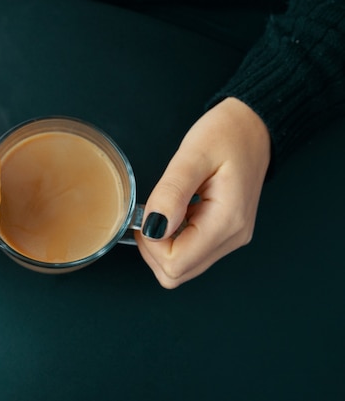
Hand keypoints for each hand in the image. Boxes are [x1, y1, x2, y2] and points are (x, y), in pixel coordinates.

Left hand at [135, 97, 270, 288]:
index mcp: (226, 222)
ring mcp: (231, 239)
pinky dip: (173, 240)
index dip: (151, 245)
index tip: (147, 214)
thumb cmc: (226, 134)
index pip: (175, 264)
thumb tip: (153, 228)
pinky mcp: (225, 234)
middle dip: (153, 249)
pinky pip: (191, 253)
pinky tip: (175, 213)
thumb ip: (171, 192)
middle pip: (177, 274)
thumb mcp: (193, 155)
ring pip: (182, 268)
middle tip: (151, 212)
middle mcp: (232, 238)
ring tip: (164, 209)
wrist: (253, 127)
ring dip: (161, 245)